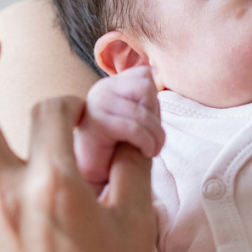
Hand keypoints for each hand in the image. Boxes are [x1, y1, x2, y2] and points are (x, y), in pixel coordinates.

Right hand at [74, 67, 163, 193]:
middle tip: (153, 140)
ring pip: (142, 111)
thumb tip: (156, 74)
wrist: (97, 178)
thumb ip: (145, 100)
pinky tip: (145, 153)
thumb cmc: (119, 150)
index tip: (149, 126)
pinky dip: (146, 142)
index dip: (154, 102)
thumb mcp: (137, 120)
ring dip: (155, 135)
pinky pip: (133, 128)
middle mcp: (100, 90)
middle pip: (145, 87)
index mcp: (111, 85)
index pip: (144, 76)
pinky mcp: (95, 124)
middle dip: (156, 117)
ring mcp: (95, 105)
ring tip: (151, 149)